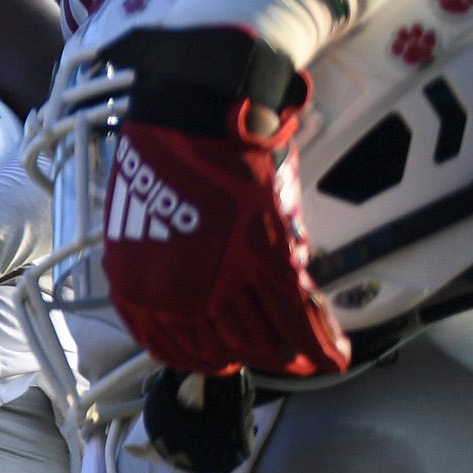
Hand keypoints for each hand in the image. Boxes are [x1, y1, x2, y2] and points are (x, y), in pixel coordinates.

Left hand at [100, 26, 348, 377]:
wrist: (191, 112)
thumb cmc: (164, 154)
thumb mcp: (145, 223)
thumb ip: (163, 262)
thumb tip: (193, 285)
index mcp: (136, 288)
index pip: (175, 349)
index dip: (207, 358)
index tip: (228, 359)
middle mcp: (174, 296)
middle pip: (221, 351)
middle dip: (251, 358)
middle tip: (278, 360)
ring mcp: (220, 281)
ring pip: (261, 340)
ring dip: (288, 355)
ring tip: (306, 359)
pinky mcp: (263, 261)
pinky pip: (295, 317)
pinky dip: (319, 342)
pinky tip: (336, 356)